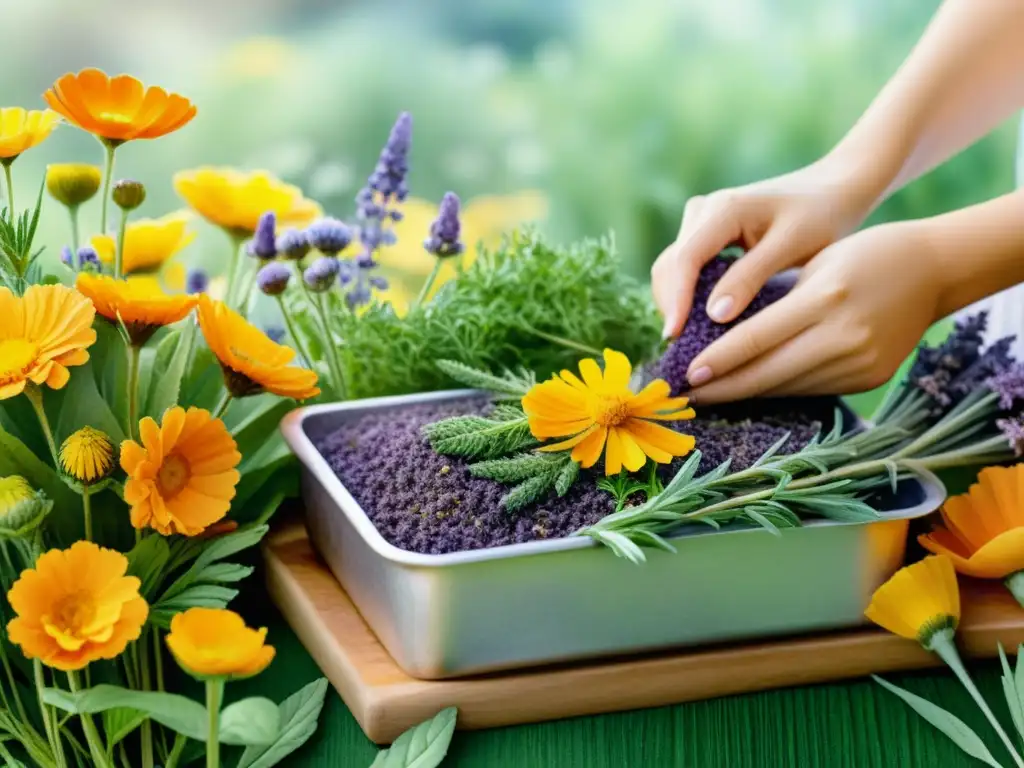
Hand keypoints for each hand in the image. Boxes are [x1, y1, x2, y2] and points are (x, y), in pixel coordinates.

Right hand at [652, 157, 883, 338]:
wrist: (832, 190)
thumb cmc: (821, 215)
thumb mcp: (792, 246)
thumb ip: (751, 277)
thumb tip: (714, 315)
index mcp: (723, 209)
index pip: (685, 259)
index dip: (676, 300)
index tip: (675, 336)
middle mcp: (702, 211)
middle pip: (669, 265)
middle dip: (672, 307)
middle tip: (683, 348)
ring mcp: (700, 221)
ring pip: (671, 268)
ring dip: (677, 303)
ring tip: (690, 340)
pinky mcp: (704, 234)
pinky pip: (684, 269)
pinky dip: (688, 295)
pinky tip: (701, 322)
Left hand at [684, 221, 943, 403]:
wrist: (934, 268)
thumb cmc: (863, 253)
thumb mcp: (814, 263)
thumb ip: (773, 300)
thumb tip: (718, 335)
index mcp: (824, 297)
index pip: (755, 338)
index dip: (718, 361)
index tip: (687, 374)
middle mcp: (843, 335)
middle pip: (768, 373)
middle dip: (724, 388)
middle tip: (688, 395)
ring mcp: (859, 362)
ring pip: (788, 386)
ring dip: (747, 394)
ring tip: (713, 395)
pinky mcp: (869, 378)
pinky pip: (811, 390)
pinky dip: (778, 390)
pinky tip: (753, 390)